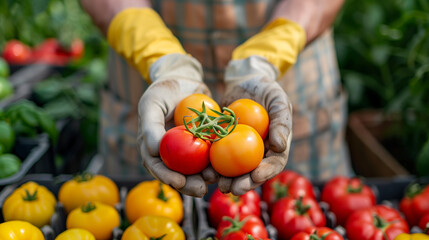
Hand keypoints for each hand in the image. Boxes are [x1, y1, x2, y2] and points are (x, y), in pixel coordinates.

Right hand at [137, 54, 217, 196]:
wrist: (184, 79)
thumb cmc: (163, 90)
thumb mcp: (151, 103)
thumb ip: (150, 126)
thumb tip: (154, 151)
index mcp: (153, 146)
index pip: (157, 167)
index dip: (167, 178)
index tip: (179, 183)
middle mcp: (170, 152)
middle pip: (178, 173)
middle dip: (190, 185)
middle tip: (202, 190)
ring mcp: (187, 149)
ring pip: (196, 169)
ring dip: (205, 177)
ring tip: (216, 179)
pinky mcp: (204, 142)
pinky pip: (211, 155)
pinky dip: (218, 162)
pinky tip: (227, 167)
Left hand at [219, 56, 292, 194]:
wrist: (244, 81)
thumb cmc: (266, 89)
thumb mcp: (278, 100)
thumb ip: (281, 122)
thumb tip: (279, 146)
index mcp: (275, 146)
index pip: (273, 163)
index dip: (266, 172)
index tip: (255, 176)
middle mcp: (258, 152)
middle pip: (252, 173)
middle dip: (244, 184)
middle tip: (233, 189)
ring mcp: (239, 150)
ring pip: (234, 170)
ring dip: (226, 179)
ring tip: (218, 185)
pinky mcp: (223, 144)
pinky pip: (217, 156)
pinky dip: (211, 165)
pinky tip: (204, 170)